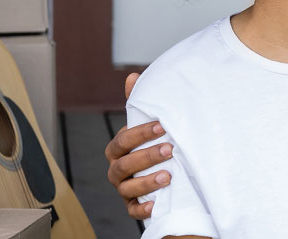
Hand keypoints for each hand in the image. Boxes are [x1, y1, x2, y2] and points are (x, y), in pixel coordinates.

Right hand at [106, 72, 173, 219]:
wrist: (161, 175)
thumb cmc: (151, 146)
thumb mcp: (146, 126)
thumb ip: (138, 104)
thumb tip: (133, 76)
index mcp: (118, 149)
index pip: (123, 140)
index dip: (140, 133)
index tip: (162, 126)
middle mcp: (117, 169)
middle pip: (125, 164)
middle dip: (146, 156)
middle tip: (169, 149)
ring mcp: (124, 189)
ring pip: (128, 188)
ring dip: (147, 182)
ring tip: (169, 175)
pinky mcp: (133, 207)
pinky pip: (133, 211)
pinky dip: (142, 209)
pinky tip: (155, 205)